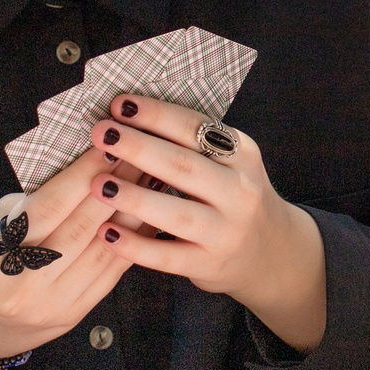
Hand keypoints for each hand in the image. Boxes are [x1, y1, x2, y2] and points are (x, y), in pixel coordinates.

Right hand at [0, 149, 130, 361]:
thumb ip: (29, 204)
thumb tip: (79, 172)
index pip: (47, 208)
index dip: (81, 175)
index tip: (108, 145)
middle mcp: (23, 286)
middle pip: (80, 228)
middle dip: (114, 187)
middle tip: (138, 154)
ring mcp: (51, 305)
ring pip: (102, 251)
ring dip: (131, 212)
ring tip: (150, 180)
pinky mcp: (72, 316)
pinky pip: (109, 274)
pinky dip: (131, 242)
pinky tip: (147, 216)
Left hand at [95, 95, 328, 351]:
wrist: (271, 252)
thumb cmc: (233, 197)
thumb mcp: (229, 164)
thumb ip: (190, 146)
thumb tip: (127, 118)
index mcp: (242, 155)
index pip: (195, 128)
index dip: (155, 115)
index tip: (118, 104)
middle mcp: (239, 191)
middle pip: (184, 166)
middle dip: (138, 147)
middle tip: (101, 134)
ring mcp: (226, 231)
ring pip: (177, 213)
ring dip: (134, 197)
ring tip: (98, 184)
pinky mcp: (210, 265)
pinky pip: (168, 256)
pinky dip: (136, 246)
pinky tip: (107, 233)